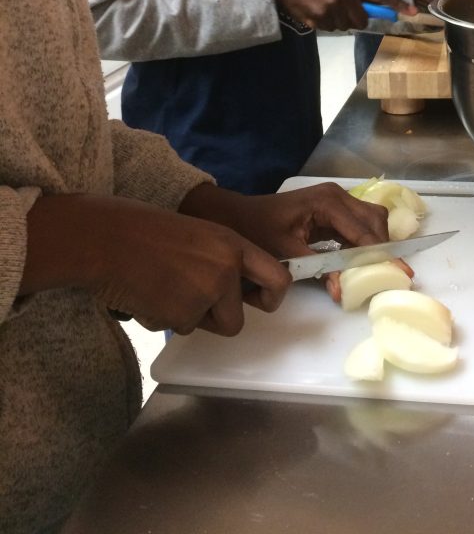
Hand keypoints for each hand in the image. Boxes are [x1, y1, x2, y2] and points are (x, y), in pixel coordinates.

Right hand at [23, 194, 290, 335]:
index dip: (274, 296)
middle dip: (218, 319)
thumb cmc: (148, 232)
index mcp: (234, 245)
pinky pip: (178, 328)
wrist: (108, 239)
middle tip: (194, 301)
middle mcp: (226, 270)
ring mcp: (205, 294)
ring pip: (203, 326)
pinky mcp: (181, 315)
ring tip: (164, 286)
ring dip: (187, 316)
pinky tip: (148, 294)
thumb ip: (224, 259)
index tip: (264, 301)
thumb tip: (238, 287)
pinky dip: (163, 318)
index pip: (278, 277)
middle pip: (237, 320)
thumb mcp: (201, 235)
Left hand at [181, 181, 390, 303]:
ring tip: (382, 271)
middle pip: (375, 220)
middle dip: (385, 248)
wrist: (235, 216)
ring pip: (371, 221)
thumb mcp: (286, 251)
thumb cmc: (257, 230)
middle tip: (393, 274)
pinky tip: (364, 264)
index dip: (381, 254)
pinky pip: (358, 226)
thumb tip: (343, 289)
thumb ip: (318, 268)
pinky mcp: (332, 211)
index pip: (364, 231)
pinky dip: (365, 244)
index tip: (397, 273)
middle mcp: (337, 196)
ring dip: (377, 245)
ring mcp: (336, 201)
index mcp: (328, 202)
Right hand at [268, 0, 411, 30]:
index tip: (413, 12)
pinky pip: (331, 29)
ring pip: (346, 27)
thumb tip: (370, 14)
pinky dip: (323, 25)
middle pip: (362, 20)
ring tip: (322, 8)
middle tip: (338, 11)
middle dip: (353, 21)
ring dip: (336, 23)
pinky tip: (314, 13)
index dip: (397, 3)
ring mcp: (334, 4)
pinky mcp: (322, 15)